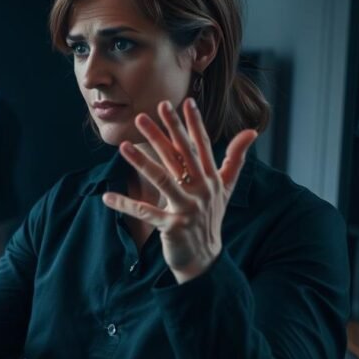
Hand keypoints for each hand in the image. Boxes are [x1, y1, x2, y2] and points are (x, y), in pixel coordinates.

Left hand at [101, 98, 256, 283]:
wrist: (205, 256)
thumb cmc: (211, 216)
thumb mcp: (226, 187)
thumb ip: (235, 158)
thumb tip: (251, 131)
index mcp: (211, 178)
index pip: (201, 146)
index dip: (193, 124)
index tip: (184, 101)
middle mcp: (201, 190)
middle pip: (179, 157)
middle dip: (163, 134)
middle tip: (144, 114)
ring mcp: (186, 208)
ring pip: (162, 180)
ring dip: (142, 162)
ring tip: (123, 146)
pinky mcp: (172, 226)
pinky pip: (145, 212)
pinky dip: (126, 205)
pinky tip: (107, 197)